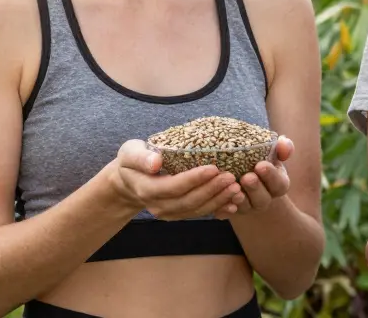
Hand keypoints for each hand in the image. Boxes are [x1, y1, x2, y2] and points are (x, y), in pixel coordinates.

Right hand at [110, 140, 242, 220]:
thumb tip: (156, 162)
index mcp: (146, 189)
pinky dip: (218, 208)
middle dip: (212, 190)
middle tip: (232, 178)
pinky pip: (200, 213)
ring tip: (237, 188)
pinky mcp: (179, 214)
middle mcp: (158, 205)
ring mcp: (169, 213)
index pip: (173, 187)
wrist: (130, 180)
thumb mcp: (130, 153)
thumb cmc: (133, 161)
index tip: (214, 168)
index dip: (194, 179)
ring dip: (218, 201)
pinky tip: (235, 202)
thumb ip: (140, 157)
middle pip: (188, 201)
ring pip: (196, 210)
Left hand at [232, 136, 293, 215]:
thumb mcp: (273, 153)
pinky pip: (227, 213)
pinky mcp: (231, 211)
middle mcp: (264, 199)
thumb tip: (283, 142)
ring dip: (240, 200)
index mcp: (277, 185)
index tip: (261, 165)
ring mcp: (247, 207)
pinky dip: (224, 210)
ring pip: (245, 207)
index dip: (271, 176)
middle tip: (247, 177)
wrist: (241, 174)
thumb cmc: (260, 160)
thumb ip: (282, 147)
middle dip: (255, 188)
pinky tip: (220, 203)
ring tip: (234, 189)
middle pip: (263, 199)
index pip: (279, 184)